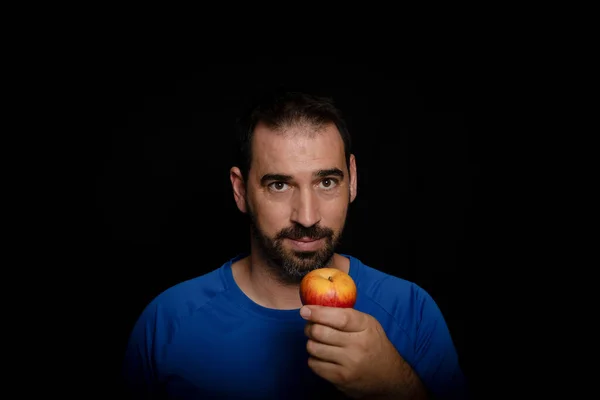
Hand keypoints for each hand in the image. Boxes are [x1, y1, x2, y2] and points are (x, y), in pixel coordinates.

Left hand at [300, 305, 426, 398]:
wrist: (389, 377)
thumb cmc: (374, 345)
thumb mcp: (368, 325)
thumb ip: (347, 315)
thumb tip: (315, 307)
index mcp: (365, 327)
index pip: (339, 317)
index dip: (318, 313)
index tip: (305, 310)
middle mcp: (358, 345)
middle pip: (320, 332)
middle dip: (310, 328)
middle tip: (311, 328)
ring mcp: (349, 364)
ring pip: (314, 348)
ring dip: (312, 343)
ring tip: (318, 343)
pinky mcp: (341, 379)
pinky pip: (314, 365)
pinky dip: (314, 359)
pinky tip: (323, 357)